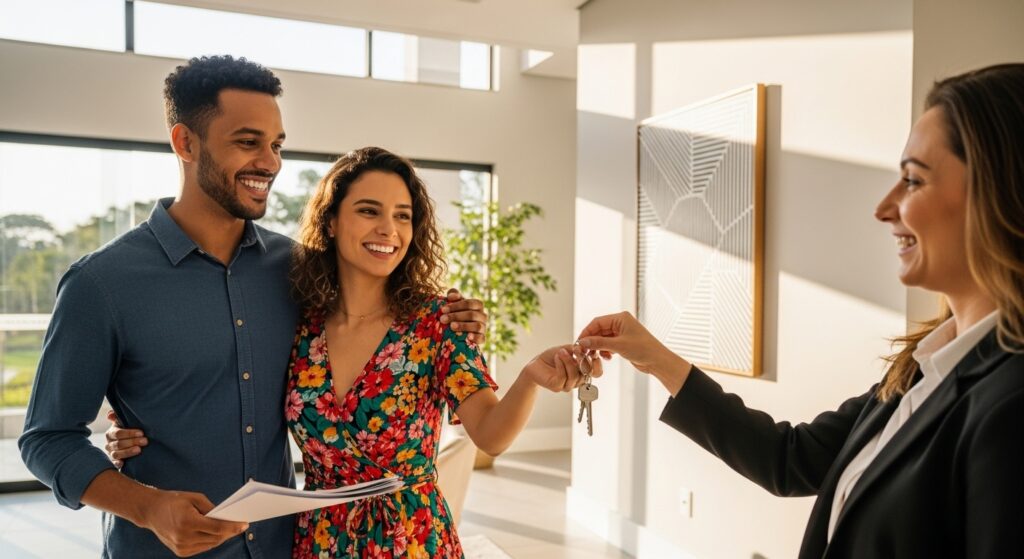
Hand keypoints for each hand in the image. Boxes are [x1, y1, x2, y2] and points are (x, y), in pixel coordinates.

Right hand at [105, 409, 146, 468]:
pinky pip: (114, 464)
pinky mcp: (114, 462)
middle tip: (145, 441)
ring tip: (139, 450)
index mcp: (111, 433)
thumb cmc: (128, 430)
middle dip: (132, 442)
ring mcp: (111, 453)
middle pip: (119, 444)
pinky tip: (123, 463)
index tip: (141, 433)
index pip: (118, 433)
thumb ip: (118, 417)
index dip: (129, 433)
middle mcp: (109, 444)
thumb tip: (110, 415)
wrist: (129, 441)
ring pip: (116, 454)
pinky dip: (118, 463)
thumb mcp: (124, 422)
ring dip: (128, 452)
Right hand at [138, 489, 248, 556]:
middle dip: (230, 532)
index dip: (233, 527)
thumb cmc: (175, 501)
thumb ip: (211, 508)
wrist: (151, 511)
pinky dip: (211, 541)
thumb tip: (227, 518)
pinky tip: (218, 534)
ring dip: (222, 538)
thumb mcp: (195, 498)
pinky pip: (202, 547)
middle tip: (241, 526)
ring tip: (232, 530)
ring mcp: (181, 547)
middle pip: (215, 538)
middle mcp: (183, 537)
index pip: (216, 528)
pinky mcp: (180, 552)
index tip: (245, 524)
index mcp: (187, 522)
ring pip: (210, 545)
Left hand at [440, 288, 487, 343]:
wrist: (460, 330)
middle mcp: (482, 315)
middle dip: (456, 316)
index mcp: (477, 305)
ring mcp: (483, 327)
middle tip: (443, 319)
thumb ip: (453, 295)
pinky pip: (481, 338)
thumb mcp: (455, 303)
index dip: (456, 306)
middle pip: (472, 315)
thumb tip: (451, 296)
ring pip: (477, 326)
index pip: (469, 303)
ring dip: (464, 326)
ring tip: (451, 326)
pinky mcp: (482, 338)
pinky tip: (467, 337)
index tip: (443, 310)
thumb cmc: (457, 312)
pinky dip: (475, 338)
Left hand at [522, 345, 602, 392]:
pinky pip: (563, 377)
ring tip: (561, 352)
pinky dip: (561, 364)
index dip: (597, 364)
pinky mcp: (557, 386)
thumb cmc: (552, 357)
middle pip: (587, 374)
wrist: (536, 363)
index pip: (597, 372)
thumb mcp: (568, 349)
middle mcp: (577, 380)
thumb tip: (586, 349)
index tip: (593, 352)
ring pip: (575, 375)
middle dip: (583, 360)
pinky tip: (557, 357)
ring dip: (568, 361)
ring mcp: (567, 385)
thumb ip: (578, 350)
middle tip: (576, 350)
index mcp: (582, 371)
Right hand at [576, 311, 690, 393]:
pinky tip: (607, 357)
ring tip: (596, 355)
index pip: (597, 322)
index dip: (587, 332)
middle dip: (592, 341)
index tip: (579, 342)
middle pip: (599, 330)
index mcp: (621, 318)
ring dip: (598, 347)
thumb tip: (583, 341)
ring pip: (603, 338)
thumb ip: (599, 343)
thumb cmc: (644, 349)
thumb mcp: (618, 345)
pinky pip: (608, 344)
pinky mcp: (623, 342)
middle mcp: (621, 323)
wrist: (657, 361)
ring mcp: (622, 333)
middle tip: (584, 351)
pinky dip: (605, 351)